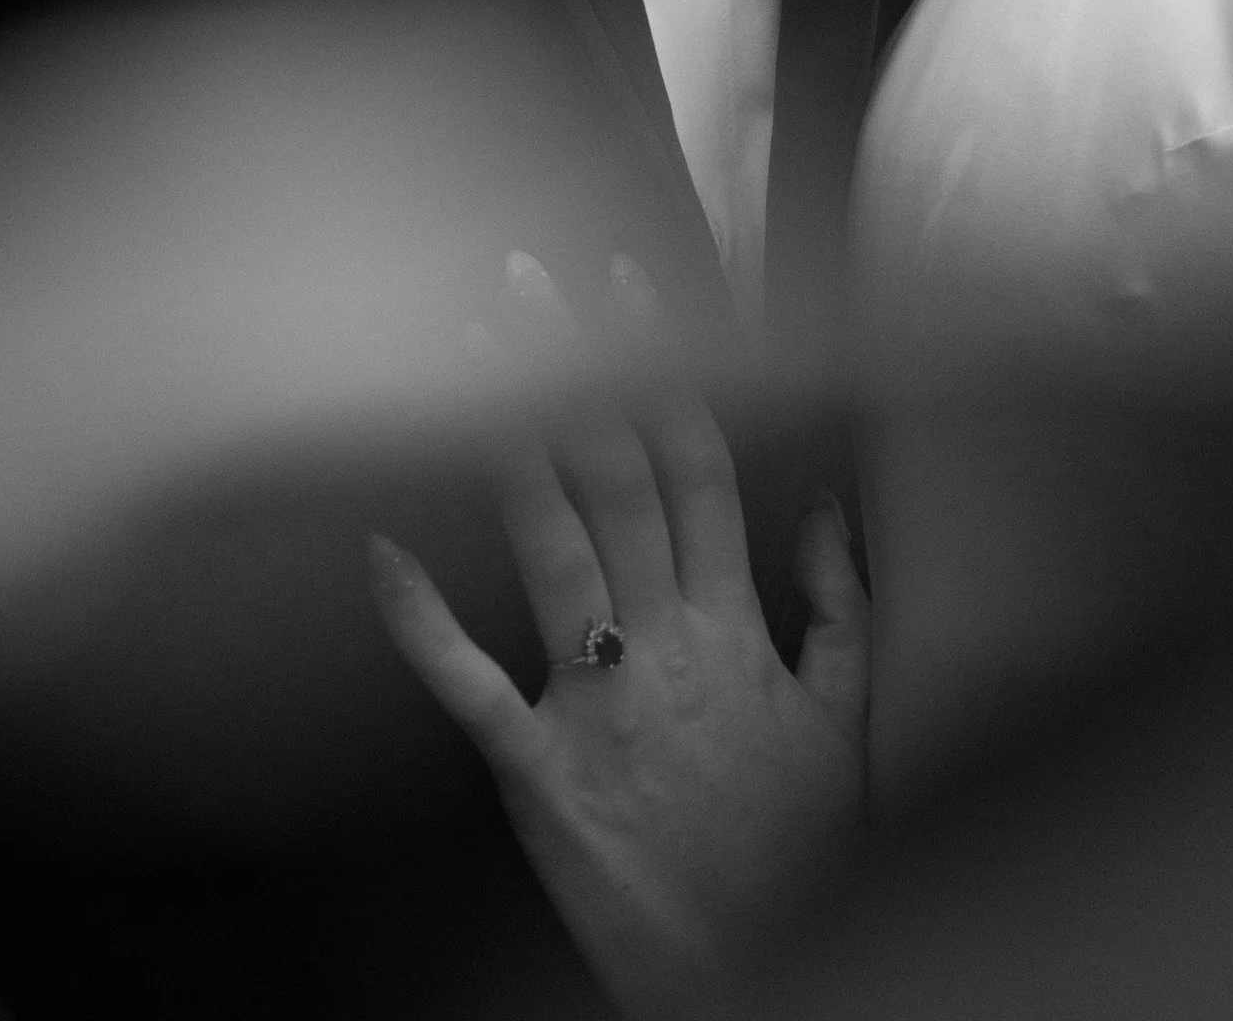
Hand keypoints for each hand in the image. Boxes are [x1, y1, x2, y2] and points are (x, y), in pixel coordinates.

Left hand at [369, 256, 868, 1016]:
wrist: (748, 980)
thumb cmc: (801, 858)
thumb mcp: (854, 724)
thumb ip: (843, 608)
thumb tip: (829, 506)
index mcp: (738, 626)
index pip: (696, 462)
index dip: (659, 363)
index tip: (627, 284)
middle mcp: (666, 643)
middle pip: (612, 476)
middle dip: (569, 367)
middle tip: (524, 280)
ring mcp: (596, 701)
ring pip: (548, 543)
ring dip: (504, 441)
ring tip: (465, 353)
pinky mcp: (535, 771)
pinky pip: (466, 684)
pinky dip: (418, 617)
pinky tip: (378, 547)